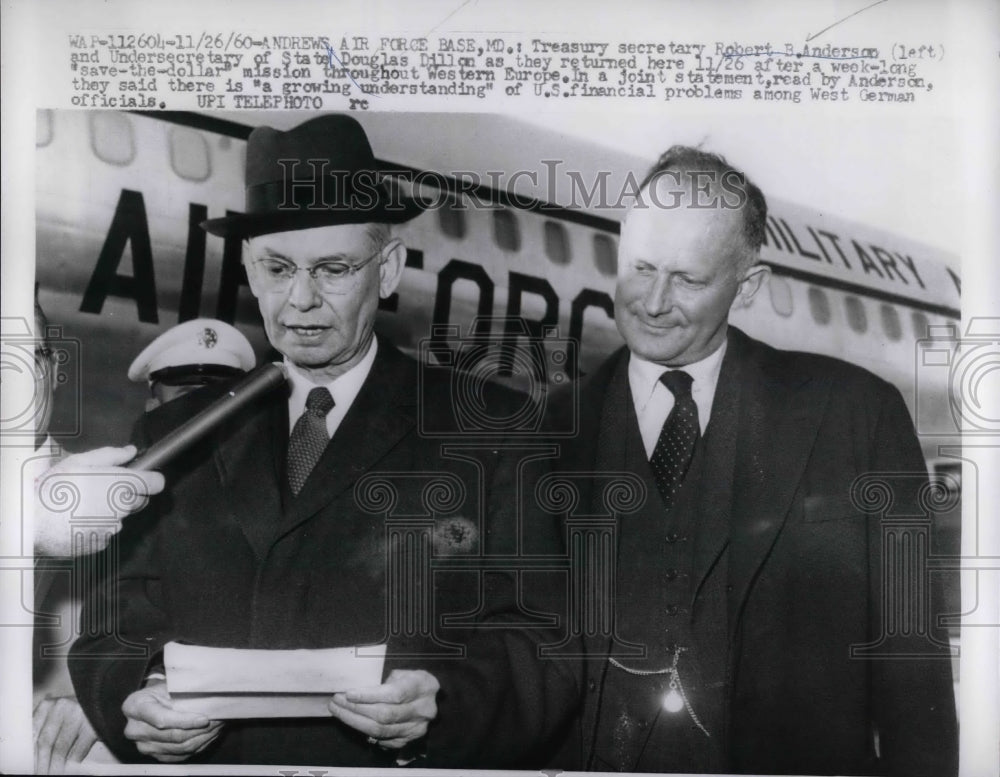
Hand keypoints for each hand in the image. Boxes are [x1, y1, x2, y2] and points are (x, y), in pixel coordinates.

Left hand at [33, 696, 98, 773]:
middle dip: (41, 763)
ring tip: (53, 774)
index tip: (29, 765)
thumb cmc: (78, 712)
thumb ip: (45, 729)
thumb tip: (33, 755)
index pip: (32, 733)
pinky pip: (78, 750)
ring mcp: (79, 714)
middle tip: (40, 773)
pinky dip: (71, 764)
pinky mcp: (93, 726)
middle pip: (45, 742)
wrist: (105, 699)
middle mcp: (62, 706)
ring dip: (55, 766)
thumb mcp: (59, 715)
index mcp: (48, 705)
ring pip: (60, 748)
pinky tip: (68, 769)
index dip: (29, 753)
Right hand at [34, 445, 164, 557]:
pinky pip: (105, 533)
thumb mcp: (80, 461)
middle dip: (126, 495)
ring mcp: (113, 528)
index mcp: (122, 484)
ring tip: (81, 506)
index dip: (150, 480)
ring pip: (119, 518)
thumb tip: (132, 451)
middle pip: (138, 501)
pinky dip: (95, 528)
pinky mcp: (102, 543)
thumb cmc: (56, 486)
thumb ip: (111, 456)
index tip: (141, 479)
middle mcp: (123, 508)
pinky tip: (76, 521)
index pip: (157, 483)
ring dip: (108, 513)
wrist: (33, 520)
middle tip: (99, 490)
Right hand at [121, 679, 221, 761]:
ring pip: (179, 748)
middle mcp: (134, 730)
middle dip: (199, 730)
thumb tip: (210, 693)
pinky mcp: (155, 755)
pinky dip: (198, 745)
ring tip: (218, 727)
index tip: (205, 719)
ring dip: (203, 738)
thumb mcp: (167, 684)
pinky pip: (180, 755)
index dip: (185, 721)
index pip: (162, 719)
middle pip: (172, 736)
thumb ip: (182, 691)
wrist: (150, 703)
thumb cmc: (161, 691)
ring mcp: (144, 746)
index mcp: (134, 707)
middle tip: (219, 720)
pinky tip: (209, 735)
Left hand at [329, 669, 438, 748]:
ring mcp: (417, 727)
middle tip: (337, 701)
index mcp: (424, 686)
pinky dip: (365, 733)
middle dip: (356, 709)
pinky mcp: (409, 739)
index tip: (348, 693)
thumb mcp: (402, 672)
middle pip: (384, 715)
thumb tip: (355, 692)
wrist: (430, 696)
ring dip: (355, 722)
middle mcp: (423, 709)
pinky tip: (353, 722)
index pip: (394, 694)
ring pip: (381, 731)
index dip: (369, 695)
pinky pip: (383, 740)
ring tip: (338, 711)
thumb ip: (383, 681)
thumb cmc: (410, 680)